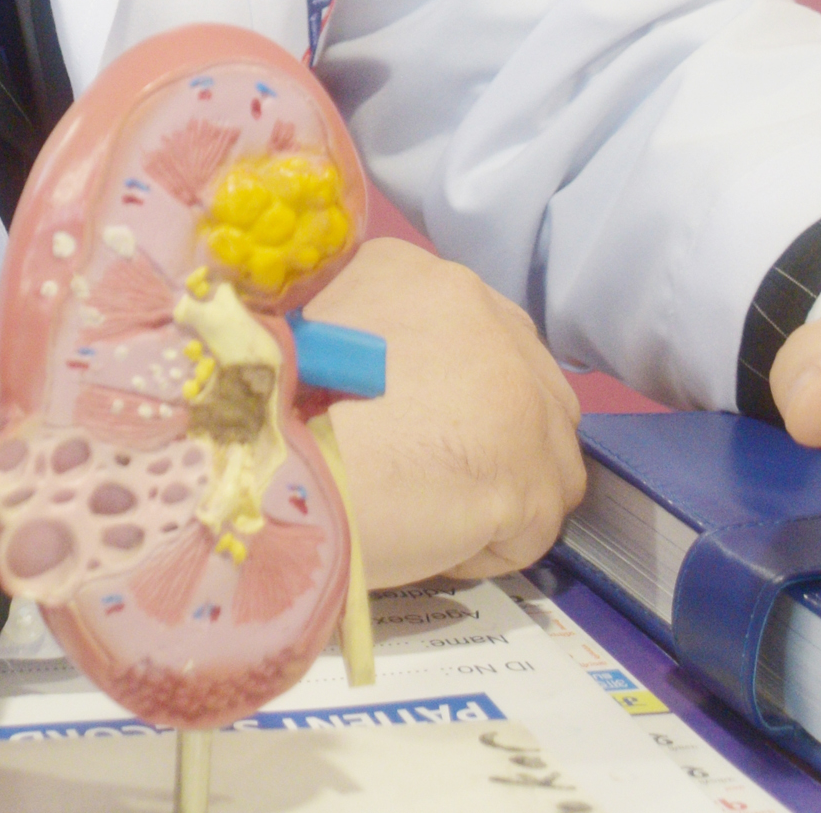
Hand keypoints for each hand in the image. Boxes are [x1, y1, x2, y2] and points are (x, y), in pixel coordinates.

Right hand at [316, 238, 585, 587]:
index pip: (470, 328)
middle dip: (491, 427)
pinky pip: (530, 525)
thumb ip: (363, 335)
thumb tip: (387, 379)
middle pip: (522, 379)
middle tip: (430, 466)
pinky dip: (487, 545)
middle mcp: (488, 315)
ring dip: (496, 486)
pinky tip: (432, 544)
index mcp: (422, 275)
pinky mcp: (539, 477)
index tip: (408, 415)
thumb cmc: (278, 400)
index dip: (448, 381)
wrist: (288, 462)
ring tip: (428, 513)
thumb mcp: (310, 328)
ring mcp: (527, 395)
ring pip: (541, 451)